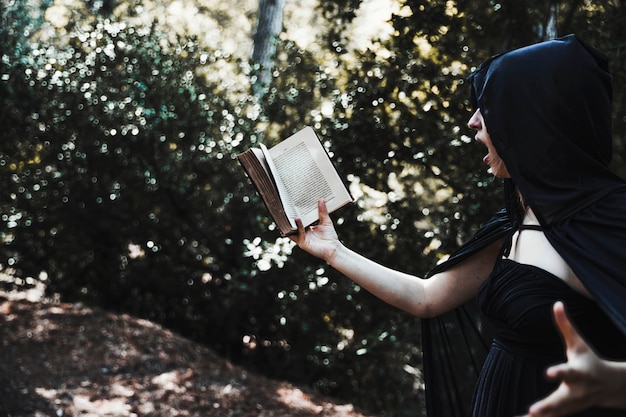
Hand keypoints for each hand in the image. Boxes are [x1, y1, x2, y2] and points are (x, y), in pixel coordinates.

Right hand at [289, 199, 341, 262]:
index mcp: (307, 228)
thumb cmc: (330, 236)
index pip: (299, 219)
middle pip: (293, 224)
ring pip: (293, 229)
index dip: (296, 212)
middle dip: (290, 216)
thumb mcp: (326, 221)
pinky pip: (299, 233)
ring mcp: (302, 238)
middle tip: (288, 206)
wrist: (334, 249)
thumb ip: (323, 211)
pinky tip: (297, 219)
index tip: (294, 203)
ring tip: (290, 211)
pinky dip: (298, 226)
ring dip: (290, 222)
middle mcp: (302, 233)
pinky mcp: (303, 243)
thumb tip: (321, 199)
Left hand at [522, 301, 625, 416]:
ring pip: (555, 413)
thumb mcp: (579, 343)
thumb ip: (565, 325)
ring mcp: (572, 404)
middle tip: (534, 410)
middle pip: (560, 400)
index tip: (548, 372)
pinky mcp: (566, 410)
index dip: (559, 372)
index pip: (568, 372)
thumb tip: (557, 303)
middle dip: (548, 406)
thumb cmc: (590, 359)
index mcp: (578, 372)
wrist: (611, 386)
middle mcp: (576, 391)